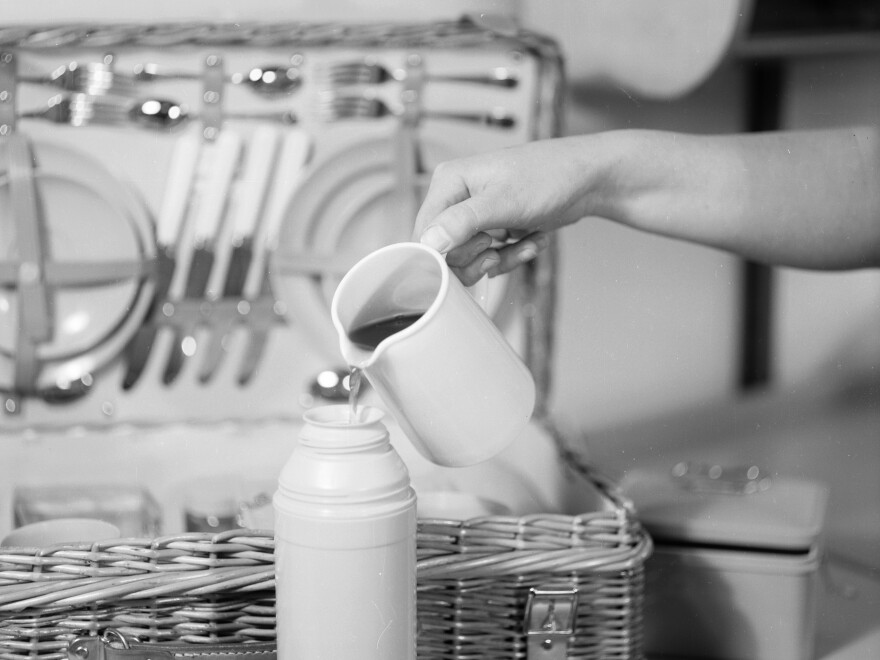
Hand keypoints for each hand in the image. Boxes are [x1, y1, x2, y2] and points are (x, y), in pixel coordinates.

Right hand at [413, 139, 590, 284]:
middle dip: (476, 257)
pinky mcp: (496, 227)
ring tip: (522, 243)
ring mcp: (478, 215)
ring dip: (500, 259)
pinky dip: (513, 256)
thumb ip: (462, 222)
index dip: (443, 254)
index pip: (424, 232)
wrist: (589, 179)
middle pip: (446, 251)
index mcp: (449, 182)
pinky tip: (532, 241)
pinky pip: (492, 257)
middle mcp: (458, 198)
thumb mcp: (503, 201)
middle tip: (498, 246)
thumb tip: (429, 242)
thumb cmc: (550, 176)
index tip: (474, 254)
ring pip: (470, 259)